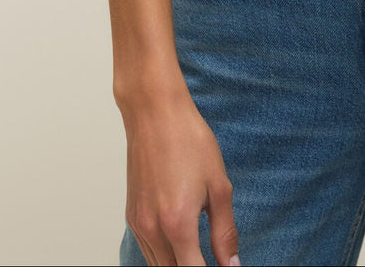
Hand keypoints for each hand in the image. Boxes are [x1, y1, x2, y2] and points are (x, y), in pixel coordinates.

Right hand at [120, 84, 240, 266]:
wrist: (155, 113)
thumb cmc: (188, 141)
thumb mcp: (218, 185)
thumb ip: (225, 231)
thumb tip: (232, 264)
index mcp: (177, 224)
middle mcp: (153, 229)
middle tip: (215, 258)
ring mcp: (138, 224)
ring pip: (158, 266)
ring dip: (178, 264)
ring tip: (200, 253)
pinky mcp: (132, 215)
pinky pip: (147, 250)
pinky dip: (164, 255)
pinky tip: (181, 242)